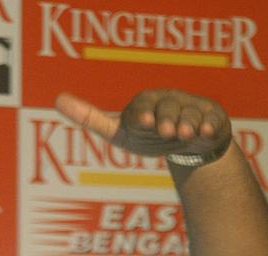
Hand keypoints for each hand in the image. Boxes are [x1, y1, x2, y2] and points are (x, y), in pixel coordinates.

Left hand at [55, 88, 231, 157]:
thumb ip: (90, 117)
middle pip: (167, 107)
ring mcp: (190, 109)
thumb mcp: (118, 131)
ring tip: (183, 134)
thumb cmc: (147, 136)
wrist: (187, 144)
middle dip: (166, 119)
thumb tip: (57, 99)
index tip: (144, 121)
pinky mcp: (210, 117)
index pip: (140, 107)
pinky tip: (205, 132)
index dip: (142, 113)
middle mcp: (167, 102)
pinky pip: (210, 119)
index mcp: (145, 104)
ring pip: (188, 113)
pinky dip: (207, 127)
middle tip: (164, 131)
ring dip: (185, 124)